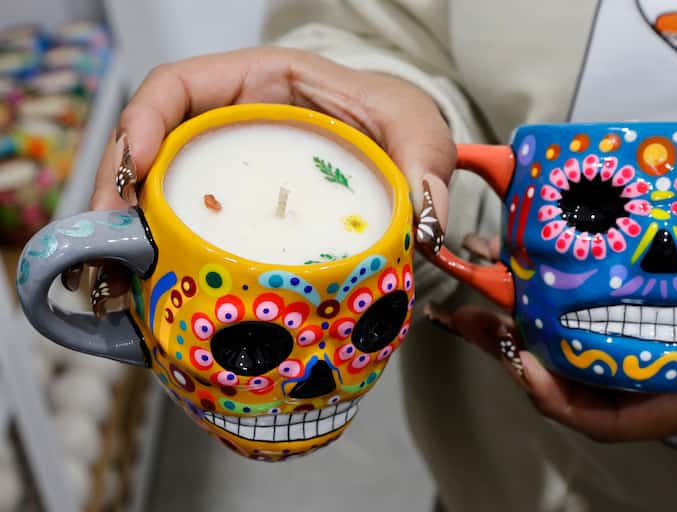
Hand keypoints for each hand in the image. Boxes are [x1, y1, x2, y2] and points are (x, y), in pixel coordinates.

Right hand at [71, 47, 455, 313]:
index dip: (144, 119)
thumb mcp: (417, 131)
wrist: (402, 151)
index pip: (180, 85)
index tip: (136, 165)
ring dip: (127, 232)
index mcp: (263, 84)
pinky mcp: (234, 207)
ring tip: (112, 281)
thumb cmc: (399, 121)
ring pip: (157, 189)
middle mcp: (231, 123)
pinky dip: (160, 255)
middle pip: (150, 144)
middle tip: (106, 246)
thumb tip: (423, 220)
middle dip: (117, 190)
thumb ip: (423, 164)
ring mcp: (227, 167)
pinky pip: (184, 223)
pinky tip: (151, 292)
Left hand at [429, 188, 676, 466]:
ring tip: (490, 273)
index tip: (518, 358)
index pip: (605, 417)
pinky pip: (614, 312)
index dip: (554, 394)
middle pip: (572, 369)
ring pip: (583, 337)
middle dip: (515, 343)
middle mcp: (665, 381)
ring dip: (534, 311)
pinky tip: (561, 259)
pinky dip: (583, 290)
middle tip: (467, 308)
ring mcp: (666, 353)